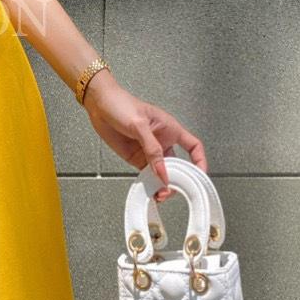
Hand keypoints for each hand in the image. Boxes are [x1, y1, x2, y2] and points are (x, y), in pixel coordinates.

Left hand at [80, 71, 207, 201]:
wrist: (99, 105)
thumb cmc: (121, 104)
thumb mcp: (139, 125)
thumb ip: (152, 150)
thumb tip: (162, 172)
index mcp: (170, 129)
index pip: (193, 146)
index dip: (200, 161)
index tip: (199, 175)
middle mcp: (163, 141)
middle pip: (178, 165)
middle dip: (178, 179)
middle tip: (172, 190)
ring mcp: (150, 151)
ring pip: (163, 172)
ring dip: (163, 185)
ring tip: (160, 194)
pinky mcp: (137, 158)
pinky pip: (147, 174)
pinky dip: (150, 184)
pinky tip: (150, 191)